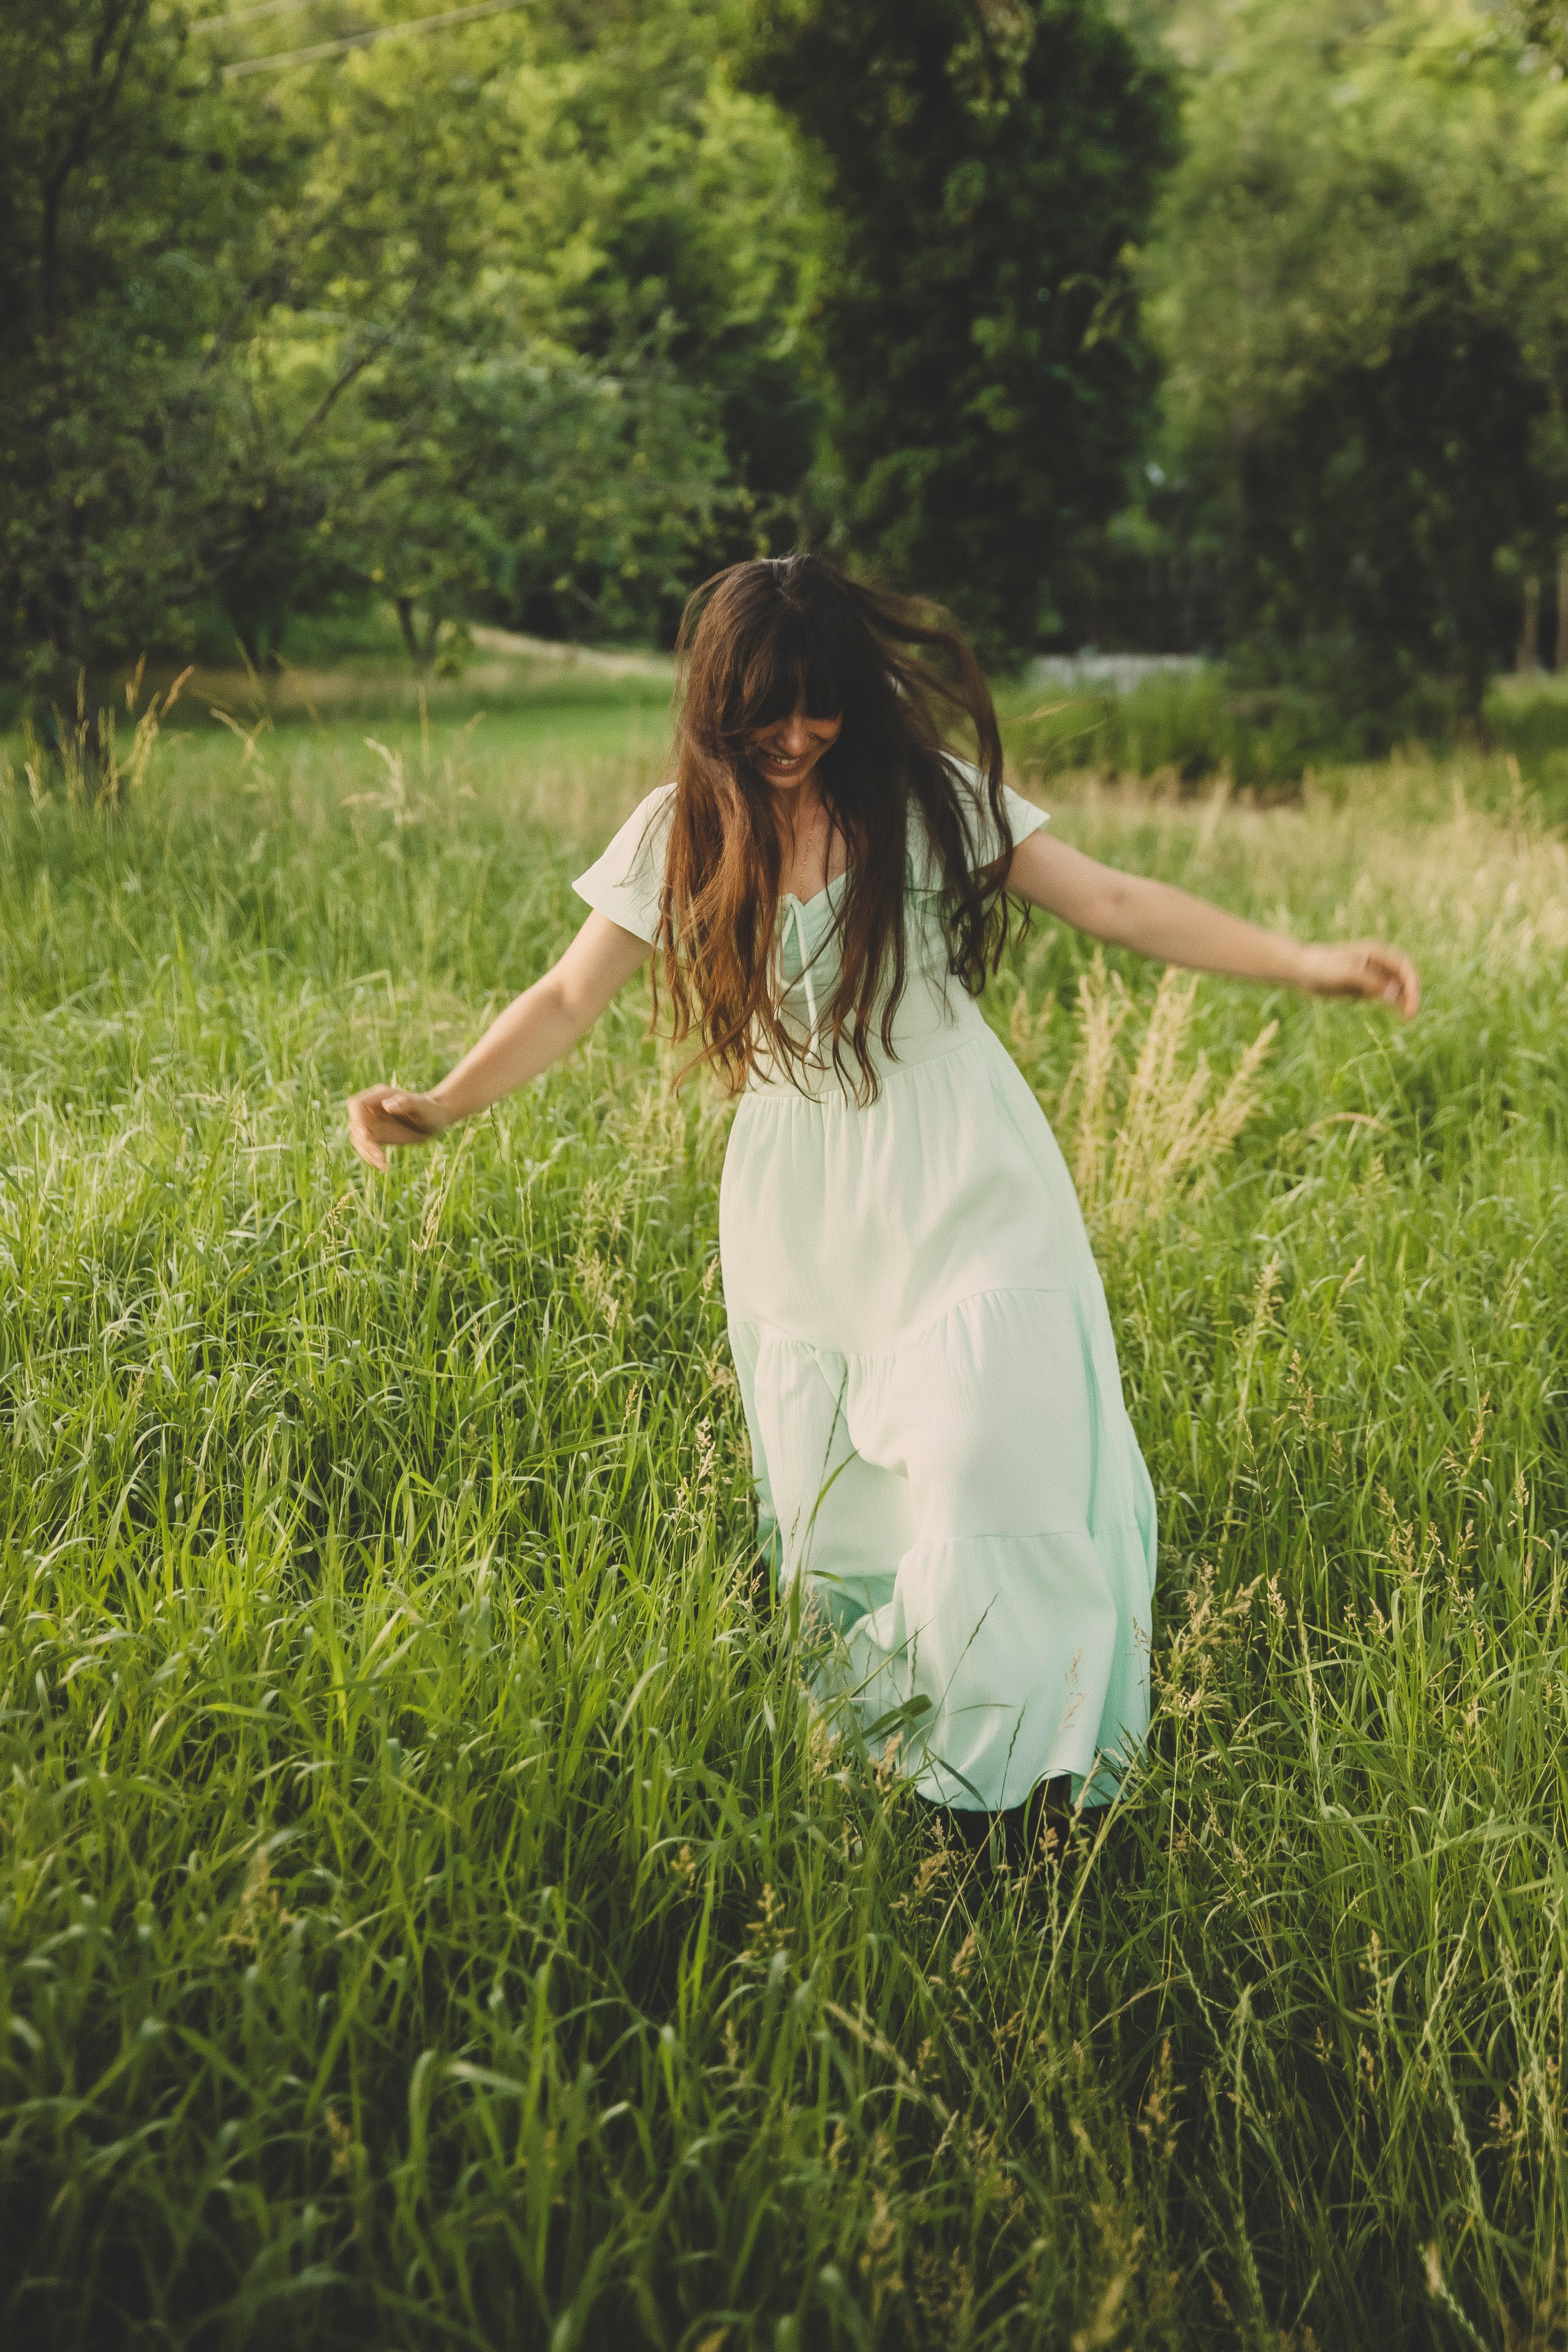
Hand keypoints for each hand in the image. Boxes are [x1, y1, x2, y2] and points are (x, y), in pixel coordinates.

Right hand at [346, 1085, 452, 1170]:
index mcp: (380, 1095)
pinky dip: (371, 1157)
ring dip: (367, 1152)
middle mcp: (372, 1108)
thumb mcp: (421, 1105)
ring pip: (358, 1138)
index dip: (357, 1118)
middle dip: (364, 1141)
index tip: (365, 1134)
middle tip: (380, 1156)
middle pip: (355, 1124)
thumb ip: (406, 1103)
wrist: (435, 1118)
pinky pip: (367, 1147)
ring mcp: (373, 1122)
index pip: (357, 1104)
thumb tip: (387, 1106)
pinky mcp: (377, 1135)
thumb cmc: (429, 1108)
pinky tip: (383, 1165)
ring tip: (383, 1164)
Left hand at [1297, 939, 1419, 1020]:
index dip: (1412, 983)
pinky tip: (1400, 1016)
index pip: (1404, 967)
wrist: (1302, 970)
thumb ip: (1371, 981)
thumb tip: (1394, 993)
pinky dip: (1393, 1005)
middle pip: (1403, 978)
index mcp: (1377, 952)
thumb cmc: (1324, 966)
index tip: (1412, 1001)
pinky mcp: (1364, 987)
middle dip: (1410, 994)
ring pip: (1396, 989)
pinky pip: (1385, 996)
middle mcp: (1378, 962)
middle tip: (1412, 1014)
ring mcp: (1372, 975)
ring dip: (1404, 1001)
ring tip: (1409, 1018)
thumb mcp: (1348, 973)